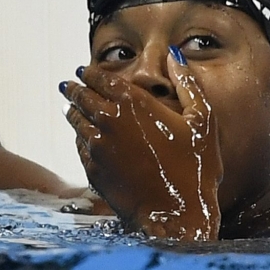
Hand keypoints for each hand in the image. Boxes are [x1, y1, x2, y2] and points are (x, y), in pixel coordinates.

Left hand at [62, 53, 222, 239]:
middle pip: (82, 97)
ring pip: (76, 121)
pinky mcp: (93, 169)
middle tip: (67, 84)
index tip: (84, 69)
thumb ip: (187, 83)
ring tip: (69, 107)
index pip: (101, 78)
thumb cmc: (196, 168)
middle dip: (74, 89)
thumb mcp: (202, 120)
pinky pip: (79, 145)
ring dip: (72, 110)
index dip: (91, 73)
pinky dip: (78, 136)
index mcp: (133, 103)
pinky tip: (81, 136)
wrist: (177, 215)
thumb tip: (175, 54)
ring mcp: (98, 146)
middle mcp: (109, 120)